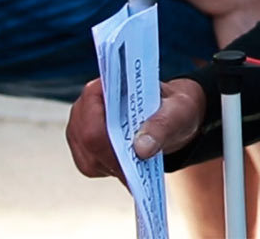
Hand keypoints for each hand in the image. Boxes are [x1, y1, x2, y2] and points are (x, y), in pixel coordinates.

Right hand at [66, 77, 205, 182]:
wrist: (173, 115)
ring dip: (115, 166)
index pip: (92, 121)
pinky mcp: (84, 148)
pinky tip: (131, 166)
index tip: (134, 155)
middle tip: (142, 164)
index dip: (109, 143)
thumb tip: (141, 149)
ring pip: (88, 159)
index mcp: (103, 88)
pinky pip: (91, 167)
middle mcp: (84, 107)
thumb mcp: (179, 110)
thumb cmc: (174, 106)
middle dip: (115, 158)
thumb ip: (163, 125)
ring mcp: (80, 129)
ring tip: (140, 162)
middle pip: (88, 142)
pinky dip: (112, 170)